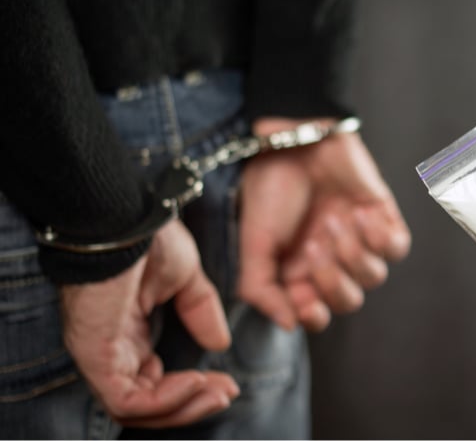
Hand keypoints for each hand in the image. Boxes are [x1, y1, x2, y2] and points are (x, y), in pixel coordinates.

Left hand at [60, 219, 238, 428]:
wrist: (124, 219)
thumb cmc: (146, 240)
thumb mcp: (186, 278)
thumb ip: (200, 311)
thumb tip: (220, 344)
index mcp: (127, 335)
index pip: (153, 384)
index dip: (192, 390)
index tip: (228, 383)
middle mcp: (111, 351)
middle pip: (146, 405)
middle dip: (192, 405)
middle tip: (226, 395)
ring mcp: (100, 356)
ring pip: (136, 410)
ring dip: (182, 408)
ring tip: (216, 394)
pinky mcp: (95, 356)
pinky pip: (126, 400)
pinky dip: (165, 400)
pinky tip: (194, 382)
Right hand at [238, 118, 410, 331]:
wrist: (294, 141)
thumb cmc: (271, 189)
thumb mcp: (253, 243)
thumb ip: (261, 289)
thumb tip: (287, 325)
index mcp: (298, 273)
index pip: (315, 314)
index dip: (314, 315)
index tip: (307, 305)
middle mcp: (331, 261)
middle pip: (349, 300)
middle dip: (334, 281)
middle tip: (315, 246)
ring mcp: (358, 240)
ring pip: (374, 276)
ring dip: (353, 252)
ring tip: (334, 220)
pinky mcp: (382, 218)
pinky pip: (397, 248)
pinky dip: (380, 238)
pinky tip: (360, 215)